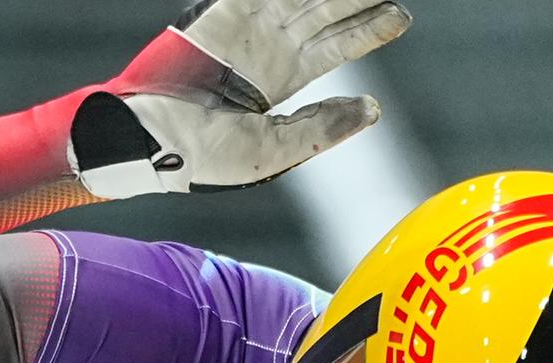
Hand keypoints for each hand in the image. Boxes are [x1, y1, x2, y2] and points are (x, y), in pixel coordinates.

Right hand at [71, 0, 411, 197]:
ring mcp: (247, 26)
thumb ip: (321, 129)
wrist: (152, 139)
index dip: (367, 30)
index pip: (335, 46)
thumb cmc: (203, 157)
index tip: (400, 17)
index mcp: (280, 80)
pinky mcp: (225, 12)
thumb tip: (372, 110)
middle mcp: (268, 48)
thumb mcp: (272, 151)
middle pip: (327, 12)